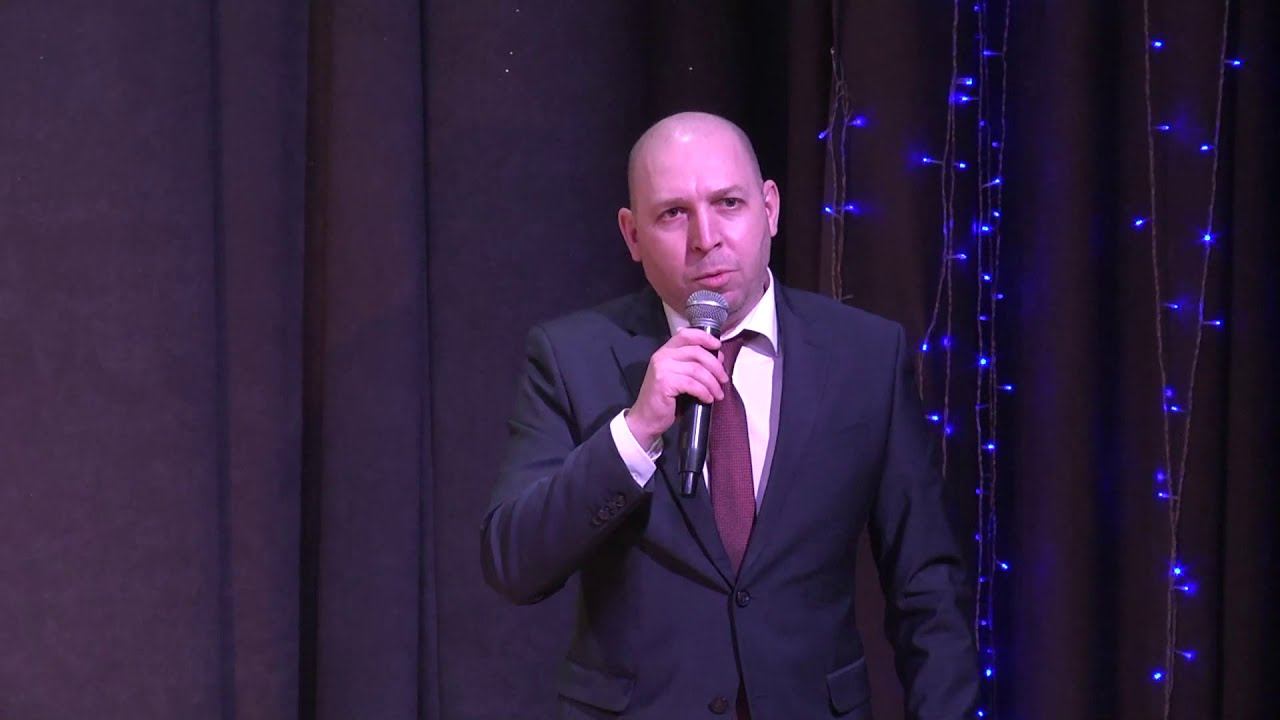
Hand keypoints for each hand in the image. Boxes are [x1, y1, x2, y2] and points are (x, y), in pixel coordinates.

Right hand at [625, 328, 728, 448]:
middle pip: (697, 352)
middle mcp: (662, 356)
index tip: (718, 346)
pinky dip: (704, 392)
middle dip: (715, 366)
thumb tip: (717, 359)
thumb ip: (692, 364)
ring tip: (718, 393)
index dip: (705, 338)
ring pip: (697, 370)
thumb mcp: (677, 376)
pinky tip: (708, 399)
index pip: (687, 335)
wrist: (646, 419)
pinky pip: (692, 384)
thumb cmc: (664, 399)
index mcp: (665, 351)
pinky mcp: (664, 383)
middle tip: (723, 379)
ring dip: (712, 383)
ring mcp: (662, 369)